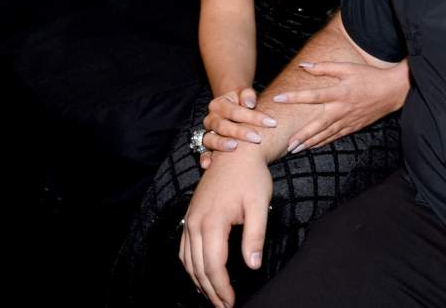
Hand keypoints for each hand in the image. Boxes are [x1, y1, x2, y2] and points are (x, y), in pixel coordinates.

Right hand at [180, 146, 271, 307]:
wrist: (236, 152)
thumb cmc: (251, 177)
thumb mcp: (260, 204)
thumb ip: (255, 235)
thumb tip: (252, 265)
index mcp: (213, 221)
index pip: (214, 265)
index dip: (221, 287)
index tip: (231, 301)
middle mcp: (195, 222)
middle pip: (198, 267)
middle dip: (210, 291)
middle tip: (223, 306)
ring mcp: (190, 219)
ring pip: (188, 260)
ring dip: (198, 282)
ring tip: (212, 297)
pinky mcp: (190, 215)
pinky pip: (184, 248)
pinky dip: (190, 266)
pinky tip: (200, 275)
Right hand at [197, 88, 277, 169]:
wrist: (232, 109)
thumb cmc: (243, 103)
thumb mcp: (245, 94)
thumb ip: (247, 96)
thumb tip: (249, 104)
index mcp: (218, 104)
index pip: (234, 110)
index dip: (253, 116)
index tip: (271, 122)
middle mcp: (211, 119)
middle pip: (222, 125)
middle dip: (240, 132)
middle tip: (257, 138)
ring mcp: (208, 133)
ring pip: (210, 138)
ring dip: (221, 144)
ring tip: (234, 147)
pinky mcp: (207, 146)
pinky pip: (203, 152)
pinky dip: (205, 158)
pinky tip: (209, 164)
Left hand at [272, 60, 408, 151]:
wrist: (392, 91)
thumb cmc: (369, 76)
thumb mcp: (348, 68)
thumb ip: (325, 67)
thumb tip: (304, 66)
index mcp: (339, 92)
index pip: (312, 95)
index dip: (294, 97)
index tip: (278, 99)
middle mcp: (342, 109)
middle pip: (317, 125)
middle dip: (301, 135)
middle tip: (287, 144)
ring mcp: (348, 120)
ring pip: (325, 135)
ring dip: (309, 143)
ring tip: (295, 150)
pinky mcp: (354, 127)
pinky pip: (335, 136)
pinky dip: (323, 142)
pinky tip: (313, 146)